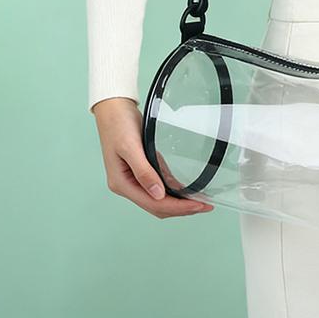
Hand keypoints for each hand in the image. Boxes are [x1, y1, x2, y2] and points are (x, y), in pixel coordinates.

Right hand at [92, 97, 213, 218]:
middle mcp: (127, 185)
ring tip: (198, 202)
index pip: (153, 204)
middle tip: (204, 206)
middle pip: (157, 206)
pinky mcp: (141, 169)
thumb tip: (158, 195)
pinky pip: (159, 184)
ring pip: (158, 198)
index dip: (177, 208)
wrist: (114, 108)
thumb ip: (143, 172)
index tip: (197, 206)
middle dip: (181, 208)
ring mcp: (134, 178)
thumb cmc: (118, 125)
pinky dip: (172, 190)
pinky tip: (186, 190)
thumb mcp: (131, 147)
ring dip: (178, 202)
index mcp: (122, 184)